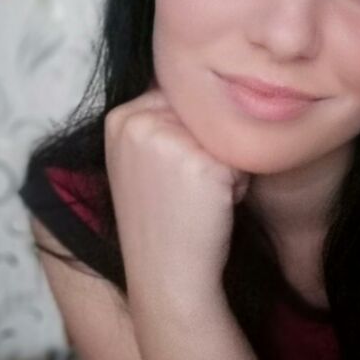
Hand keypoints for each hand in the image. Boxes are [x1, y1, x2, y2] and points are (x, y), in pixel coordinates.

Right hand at [104, 87, 248, 312]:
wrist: (167, 275)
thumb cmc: (162, 219)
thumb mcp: (141, 160)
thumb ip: (158, 121)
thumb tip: (201, 84)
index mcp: (118, 117)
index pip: (178, 98)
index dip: (188, 135)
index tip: (172, 174)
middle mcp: (137, 121)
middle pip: (201, 112)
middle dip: (206, 146)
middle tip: (187, 188)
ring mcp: (167, 139)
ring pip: (223, 131)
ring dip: (224, 161)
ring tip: (200, 196)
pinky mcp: (200, 162)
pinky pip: (240, 156)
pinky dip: (238, 182)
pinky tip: (215, 206)